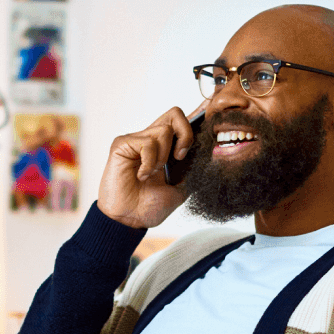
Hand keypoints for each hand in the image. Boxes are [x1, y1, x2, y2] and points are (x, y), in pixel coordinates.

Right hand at [97, 103, 206, 227]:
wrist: (131, 220)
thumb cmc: (150, 205)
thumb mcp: (181, 187)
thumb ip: (192, 168)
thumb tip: (210, 151)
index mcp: (166, 148)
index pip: (182, 122)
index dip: (197, 114)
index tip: (210, 114)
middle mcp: (151, 139)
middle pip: (175, 114)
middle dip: (186, 134)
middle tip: (180, 157)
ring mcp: (136, 140)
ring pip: (163, 130)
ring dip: (163, 157)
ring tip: (153, 174)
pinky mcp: (122, 144)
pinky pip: (147, 142)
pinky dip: (149, 162)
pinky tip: (141, 175)